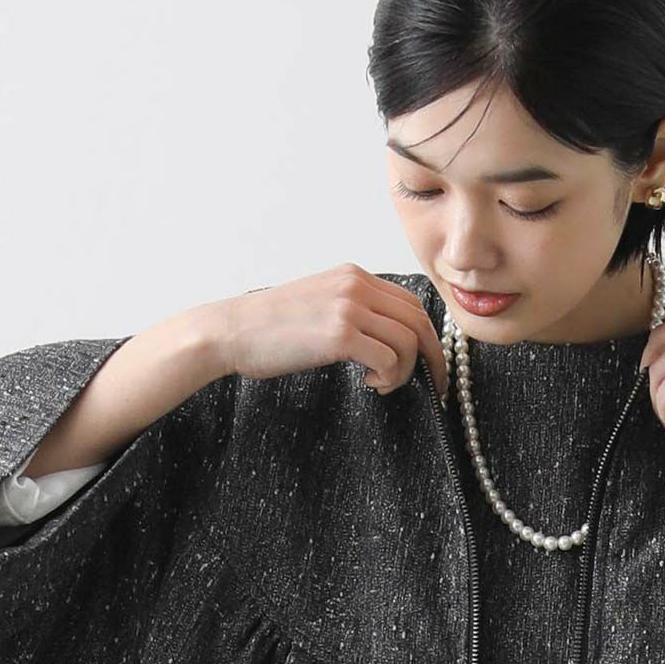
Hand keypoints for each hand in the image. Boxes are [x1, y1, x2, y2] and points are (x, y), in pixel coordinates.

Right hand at [207, 262, 449, 401]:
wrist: (231, 331)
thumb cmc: (269, 328)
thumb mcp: (318, 303)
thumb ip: (353, 310)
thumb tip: (386, 338)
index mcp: (353, 276)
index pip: (410, 303)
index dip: (427, 337)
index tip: (430, 364)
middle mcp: (355, 285)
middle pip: (418, 321)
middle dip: (432, 358)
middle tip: (433, 387)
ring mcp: (348, 307)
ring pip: (408, 342)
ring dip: (404, 372)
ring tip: (381, 384)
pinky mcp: (340, 334)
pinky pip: (389, 359)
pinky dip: (388, 378)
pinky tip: (369, 384)